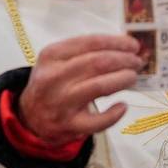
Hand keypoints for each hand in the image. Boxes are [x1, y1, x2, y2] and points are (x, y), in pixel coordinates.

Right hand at [17, 34, 143, 146]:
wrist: (30, 116)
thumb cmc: (50, 83)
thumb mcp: (56, 61)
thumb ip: (83, 52)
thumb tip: (123, 47)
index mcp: (52, 55)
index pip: (90, 42)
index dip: (116, 42)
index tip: (133, 45)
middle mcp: (54, 77)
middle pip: (98, 63)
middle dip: (124, 60)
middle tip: (137, 62)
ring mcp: (62, 102)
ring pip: (100, 87)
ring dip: (123, 79)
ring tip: (133, 77)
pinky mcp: (70, 125)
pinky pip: (99, 120)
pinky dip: (115, 113)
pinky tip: (123, 106)